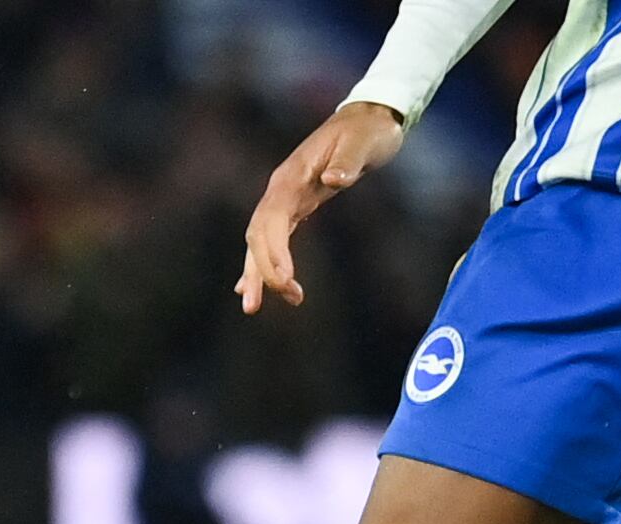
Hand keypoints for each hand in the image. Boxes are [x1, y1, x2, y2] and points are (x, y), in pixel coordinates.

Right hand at [236, 101, 405, 313]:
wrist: (369, 118)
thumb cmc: (368, 133)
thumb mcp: (363, 145)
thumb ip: (348, 163)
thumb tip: (334, 181)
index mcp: (292, 177)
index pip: (273, 221)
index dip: (274, 253)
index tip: (284, 281)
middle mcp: (281, 188)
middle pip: (258, 235)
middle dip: (260, 270)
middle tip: (268, 303)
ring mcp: (286, 196)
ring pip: (260, 239)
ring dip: (255, 272)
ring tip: (252, 307)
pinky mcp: (297, 203)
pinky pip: (272, 237)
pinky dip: (261, 261)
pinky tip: (253, 285)